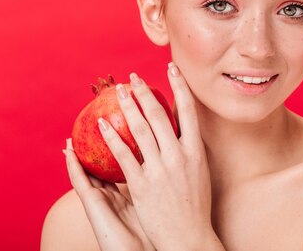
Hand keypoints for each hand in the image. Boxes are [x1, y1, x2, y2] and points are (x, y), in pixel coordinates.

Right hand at [63, 138, 154, 250]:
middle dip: (95, 151)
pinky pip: (80, 180)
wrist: (152, 250)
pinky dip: (72, 164)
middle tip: (93, 128)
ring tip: (72, 135)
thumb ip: (165, 181)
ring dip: (78, 154)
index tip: (118, 132)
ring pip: (86, 173)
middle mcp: (112, 196)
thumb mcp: (162, 197)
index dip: (117, 152)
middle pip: (100, 170)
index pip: (120, 170)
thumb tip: (180, 160)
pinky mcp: (93, 204)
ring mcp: (101, 200)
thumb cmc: (163, 229)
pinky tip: (68, 149)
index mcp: (128, 195)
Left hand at [98, 62, 222, 250]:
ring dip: (127, 107)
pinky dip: (112, 137)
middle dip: (145, 92)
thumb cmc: (195, 204)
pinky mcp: (142, 185)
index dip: (179, 86)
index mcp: (196, 151)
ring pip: (140, 130)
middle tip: (134, 77)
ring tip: (119, 91)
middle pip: (159, 116)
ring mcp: (160, 170)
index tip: (171, 68)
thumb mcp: (200, 171)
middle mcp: (179, 157)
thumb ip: (189, 146)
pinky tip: (102, 124)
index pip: (188, 111)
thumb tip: (183, 122)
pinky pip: (123, 156)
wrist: (188, 238)